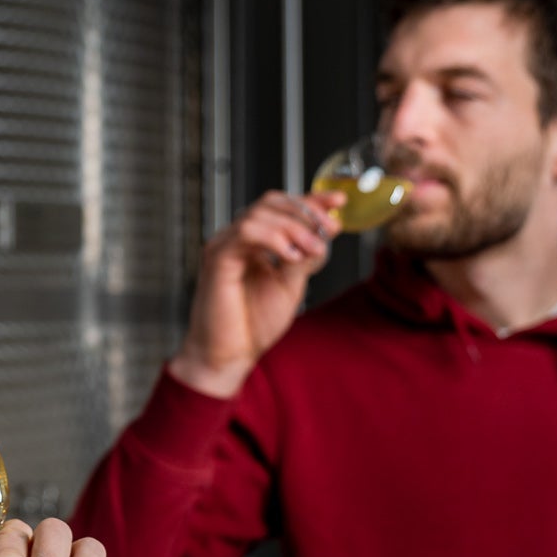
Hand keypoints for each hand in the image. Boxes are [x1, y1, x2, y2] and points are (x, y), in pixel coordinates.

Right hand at [168, 190, 343, 398]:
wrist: (229, 356)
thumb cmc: (252, 326)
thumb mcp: (291, 285)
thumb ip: (305, 257)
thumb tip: (327, 232)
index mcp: (254, 243)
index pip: (282, 208)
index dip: (311, 200)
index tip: (339, 201)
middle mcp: (237, 239)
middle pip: (272, 203)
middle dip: (306, 211)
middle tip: (329, 229)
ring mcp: (225, 245)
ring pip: (261, 214)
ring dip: (294, 227)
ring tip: (311, 250)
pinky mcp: (218, 257)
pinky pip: (247, 232)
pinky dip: (274, 238)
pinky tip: (290, 255)